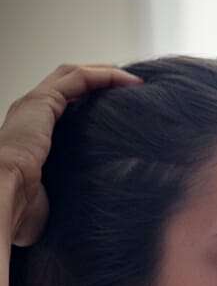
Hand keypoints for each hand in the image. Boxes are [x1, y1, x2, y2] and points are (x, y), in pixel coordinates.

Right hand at [0, 63, 142, 245]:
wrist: (0, 199)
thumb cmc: (20, 209)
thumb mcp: (51, 200)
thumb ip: (68, 196)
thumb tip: (96, 212)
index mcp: (31, 136)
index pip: (62, 109)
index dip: (90, 104)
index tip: (121, 111)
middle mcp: (30, 115)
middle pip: (68, 85)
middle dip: (100, 81)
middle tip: (131, 87)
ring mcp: (33, 105)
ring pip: (72, 74)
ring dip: (105, 73)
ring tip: (134, 81)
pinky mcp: (41, 101)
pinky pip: (78, 78)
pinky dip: (105, 75)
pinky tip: (129, 81)